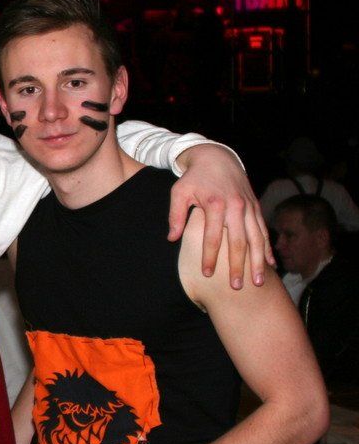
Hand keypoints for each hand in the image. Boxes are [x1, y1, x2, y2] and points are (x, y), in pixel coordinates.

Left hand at [168, 144, 272, 288]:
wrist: (216, 157)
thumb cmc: (194, 177)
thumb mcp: (179, 192)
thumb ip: (175, 215)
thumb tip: (171, 238)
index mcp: (215, 204)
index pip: (212, 237)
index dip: (210, 257)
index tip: (207, 274)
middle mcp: (236, 207)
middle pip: (238, 242)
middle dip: (238, 266)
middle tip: (236, 287)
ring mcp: (249, 207)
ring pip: (256, 239)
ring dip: (257, 262)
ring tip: (257, 282)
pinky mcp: (256, 207)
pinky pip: (263, 231)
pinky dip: (267, 248)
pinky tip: (271, 264)